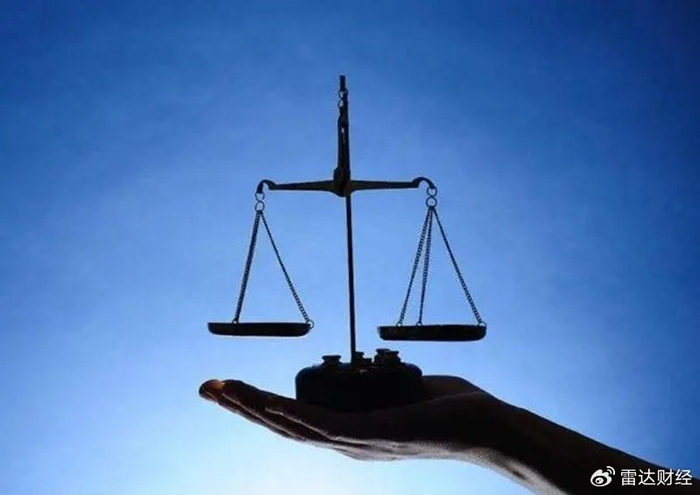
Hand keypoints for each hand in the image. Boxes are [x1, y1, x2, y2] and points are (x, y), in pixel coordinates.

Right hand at [199, 376, 510, 461]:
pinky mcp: (370, 435)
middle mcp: (347, 445)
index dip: (261, 407)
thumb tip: (369, 372)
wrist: (488, 427)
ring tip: (219, 390)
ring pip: (291, 425)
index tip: (234, 389)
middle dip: (241, 407)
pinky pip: (318, 423)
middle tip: (206, 387)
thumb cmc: (451, 408)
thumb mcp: (405, 390)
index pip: (297, 421)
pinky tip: (261, 400)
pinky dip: (285, 410)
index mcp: (352, 434)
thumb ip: (382, 385)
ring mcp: (356, 444)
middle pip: (283, 426)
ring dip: (251, 407)